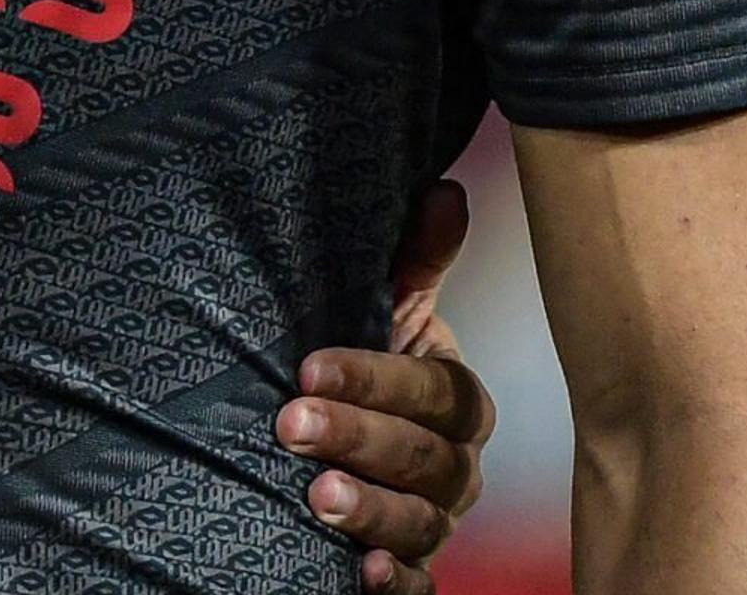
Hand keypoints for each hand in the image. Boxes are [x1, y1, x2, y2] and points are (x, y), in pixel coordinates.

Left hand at [279, 178, 498, 594]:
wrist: (330, 426)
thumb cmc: (357, 356)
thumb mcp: (381, 306)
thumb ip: (414, 260)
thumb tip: (446, 191)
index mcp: (455, 397)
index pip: (435, 390)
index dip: (377, 379)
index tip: (308, 366)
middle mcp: (456, 463)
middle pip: (428, 458)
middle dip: (360, 440)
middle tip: (291, 425)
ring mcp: (436, 518)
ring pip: (425, 523)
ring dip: (374, 512)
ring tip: (317, 499)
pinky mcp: (411, 564)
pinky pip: (422, 582)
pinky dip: (399, 580)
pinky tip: (365, 572)